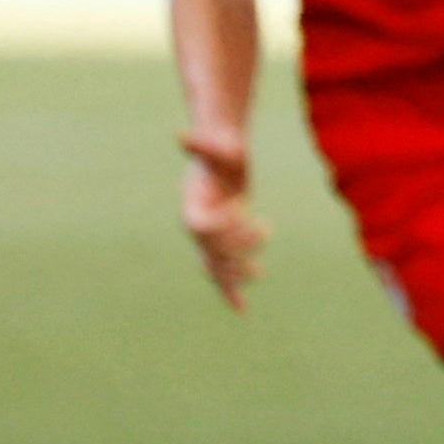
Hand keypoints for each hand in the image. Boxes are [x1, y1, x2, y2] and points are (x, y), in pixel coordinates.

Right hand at [179, 130, 268, 308]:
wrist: (223, 157)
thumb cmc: (223, 150)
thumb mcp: (222, 147)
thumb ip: (206, 145)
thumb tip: (179, 134)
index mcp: (192, 203)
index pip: (200, 226)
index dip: (221, 226)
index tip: (243, 207)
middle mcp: (195, 223)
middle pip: (210, 249)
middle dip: (237, 245)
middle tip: (264, 227)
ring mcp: (206, 236)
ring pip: (214, 266)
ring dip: (235, 274)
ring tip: (259, 272)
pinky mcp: (219, 242)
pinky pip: (220, 271)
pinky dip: (229, 290)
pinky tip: (241, 309)